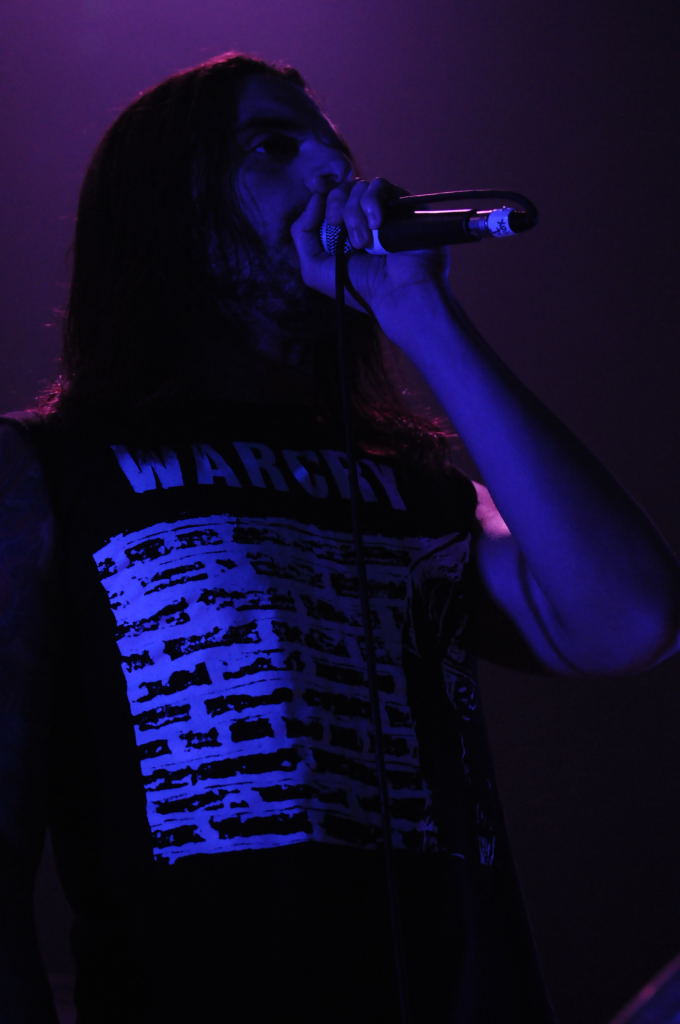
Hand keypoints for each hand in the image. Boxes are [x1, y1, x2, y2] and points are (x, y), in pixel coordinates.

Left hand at [290, 177, 451, 333]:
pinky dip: (372, 201)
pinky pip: (378, 184)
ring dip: (354, 214)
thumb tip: (314, 199)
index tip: (320, 205)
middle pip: (337, 191)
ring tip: (364, 242)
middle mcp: (359, 218)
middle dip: (336, 209)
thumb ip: (302, 233)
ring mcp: (379, 209)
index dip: (319, 198)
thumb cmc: (357, 286)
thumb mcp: (314, 269)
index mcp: (339, 231)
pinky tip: (377, 224)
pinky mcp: (399, 203)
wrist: (397, 291)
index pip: (324, 199)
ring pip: (356, 188)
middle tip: (343, 233)